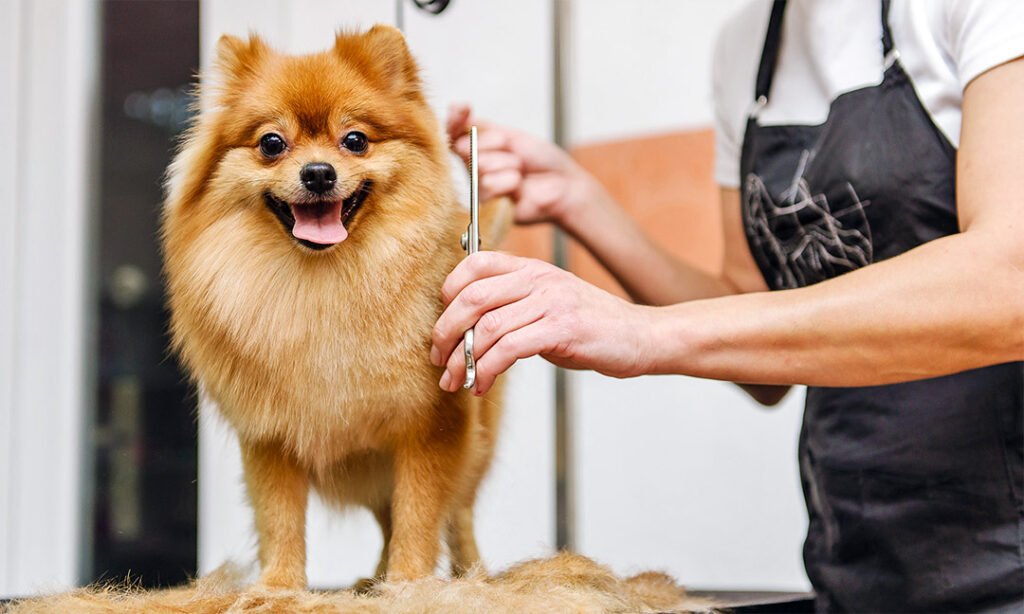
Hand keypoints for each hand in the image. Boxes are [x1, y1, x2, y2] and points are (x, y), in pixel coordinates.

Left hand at [430, 251, 652, 394]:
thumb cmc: (593, 326)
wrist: (642, 336)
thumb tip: (467, 330)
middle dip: (445, 331)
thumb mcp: (549, 304)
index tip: (442, 324)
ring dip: (464, 358)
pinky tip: (482, 384)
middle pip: (472, 296)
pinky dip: (487, 369)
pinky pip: (510, 348)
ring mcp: (551, 301)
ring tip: (455, 379)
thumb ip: (513, 306)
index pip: (475, 263)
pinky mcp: (562, 328)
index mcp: (531, 268)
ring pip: (487, 326)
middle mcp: (539, 278)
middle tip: (438, 358)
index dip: (448, 291)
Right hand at [447, 103, 605, 228]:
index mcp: (476, 148)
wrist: (564, 184)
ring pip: (480, 166)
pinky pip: (489, 185)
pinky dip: (510, 182)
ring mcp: (479, 187)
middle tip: (516, 153)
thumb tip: (455, 108)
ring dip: (508, 164)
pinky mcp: (487, 207)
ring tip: (521, 171)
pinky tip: (519, 187)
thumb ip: (481, 126)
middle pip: (465, 147)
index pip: (451, 131)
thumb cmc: (541, 160)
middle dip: (496, 144)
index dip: (453, 119)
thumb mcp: (510, 135)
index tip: (462, 109)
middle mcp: (472, 168)